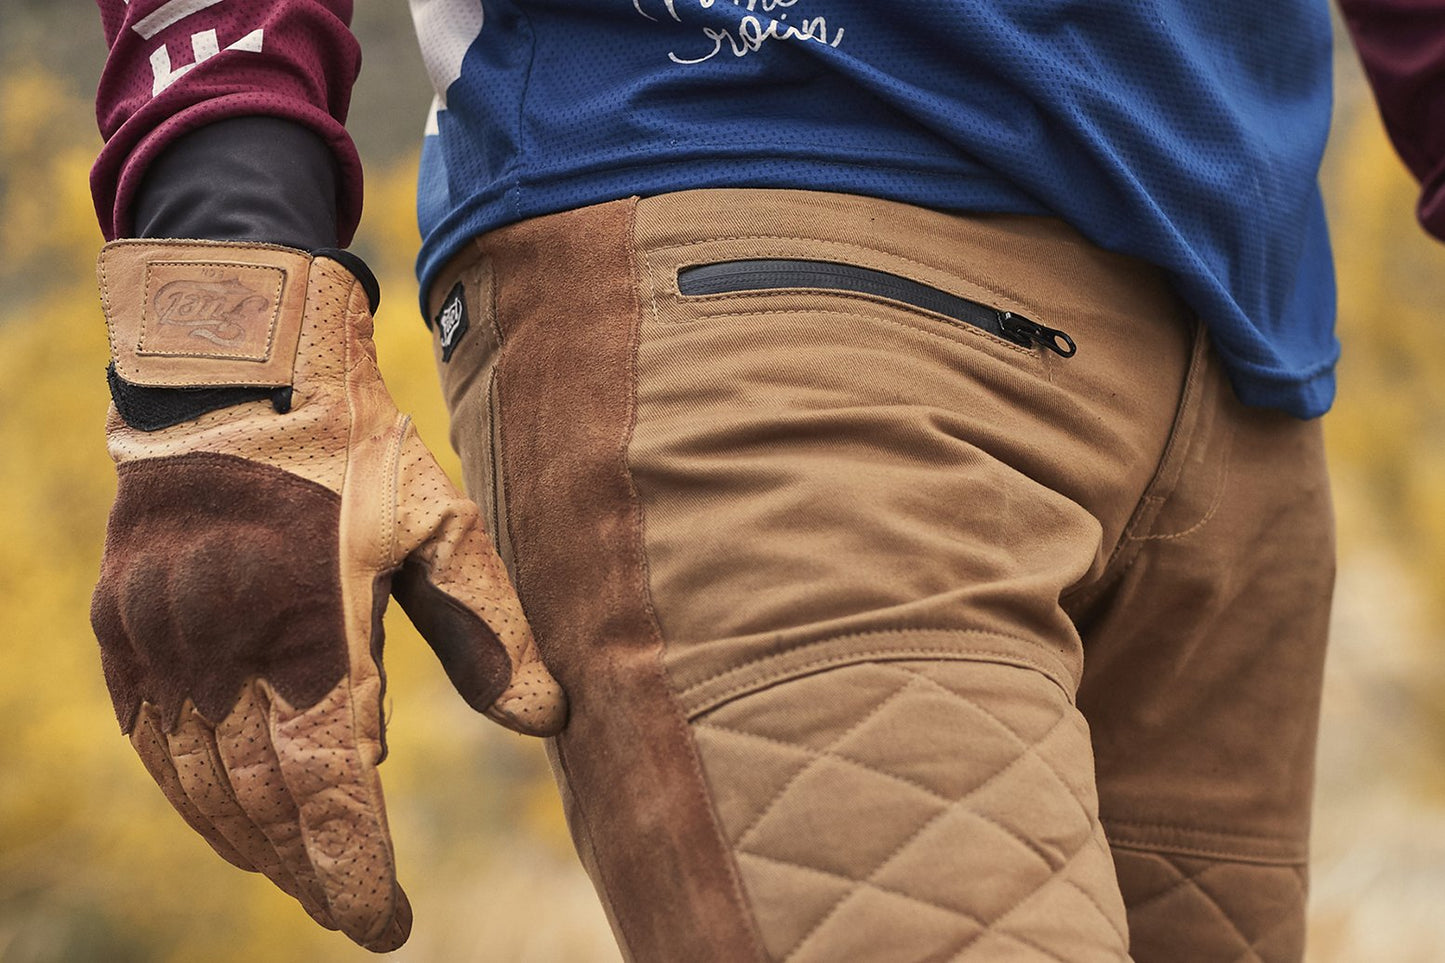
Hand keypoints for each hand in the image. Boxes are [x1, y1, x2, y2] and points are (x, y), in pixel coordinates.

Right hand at [90, 240, 564, 950]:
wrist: (238, 367)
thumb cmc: (356, 449)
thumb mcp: (440, 524)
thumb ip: (489, 629)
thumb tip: (546, 722)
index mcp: (312, 624)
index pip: (330, 785)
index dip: (355, 869)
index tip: (386, 926)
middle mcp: (223, 643)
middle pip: (263, 800)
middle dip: (311, 870)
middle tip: (353, 912)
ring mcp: (161, 636)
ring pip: (199, 782)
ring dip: (252, 843)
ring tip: (303, 878)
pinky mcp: (123, 624)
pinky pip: (152, 737)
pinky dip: (192, 791)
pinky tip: (228, 817)